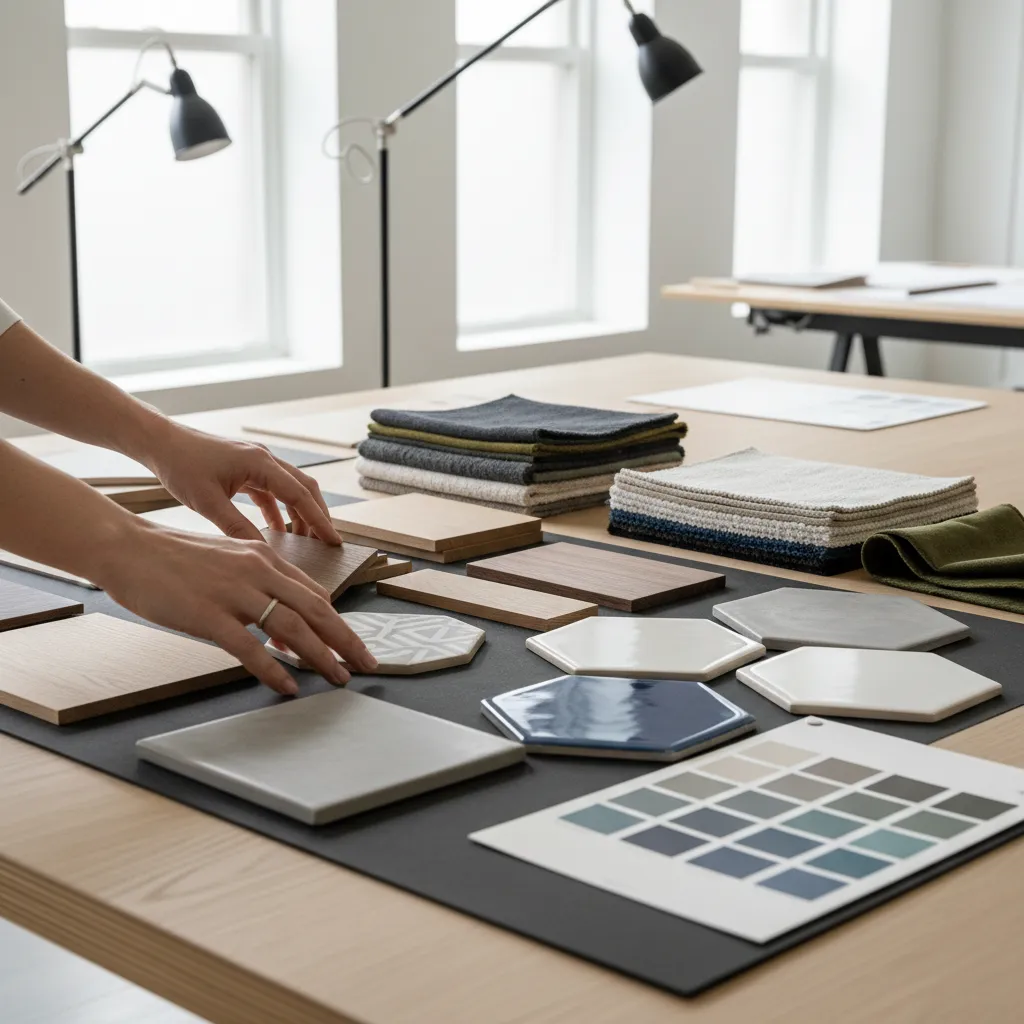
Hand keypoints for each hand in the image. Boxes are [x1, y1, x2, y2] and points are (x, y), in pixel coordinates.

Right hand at [97, 520, 377, 693]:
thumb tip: (281, 625)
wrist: (128, 547)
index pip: (313, 593)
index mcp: (262, 558)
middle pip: (315, 609)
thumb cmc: (173, 557)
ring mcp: (233, 592)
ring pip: (291, 627)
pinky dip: (273, 669)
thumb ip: (257, 586)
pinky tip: (288, 686)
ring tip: (339, 678)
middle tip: (367, 664)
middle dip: (346, 639)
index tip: (353, 642)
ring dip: (321, 656)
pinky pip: (249, 647)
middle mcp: (256, 572)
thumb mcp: (226, 561)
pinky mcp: (207, 614)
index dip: (338, 621)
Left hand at [142, 422, 339, 542]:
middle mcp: (265, 459)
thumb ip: (237, 527)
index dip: (319, 520)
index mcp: (260, 463)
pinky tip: (278, 529)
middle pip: (305, 489)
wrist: (161, 442)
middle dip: (318, 516)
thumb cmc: (180, 466)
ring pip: (291, 489)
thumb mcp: (208, 503)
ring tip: (305, 541)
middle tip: (328, 543)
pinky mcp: (247, 468)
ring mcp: (257, 462)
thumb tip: (263, 551)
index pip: (300, 495)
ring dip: (300, 514)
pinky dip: (280, 510)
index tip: (334, 540)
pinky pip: (273, 490)